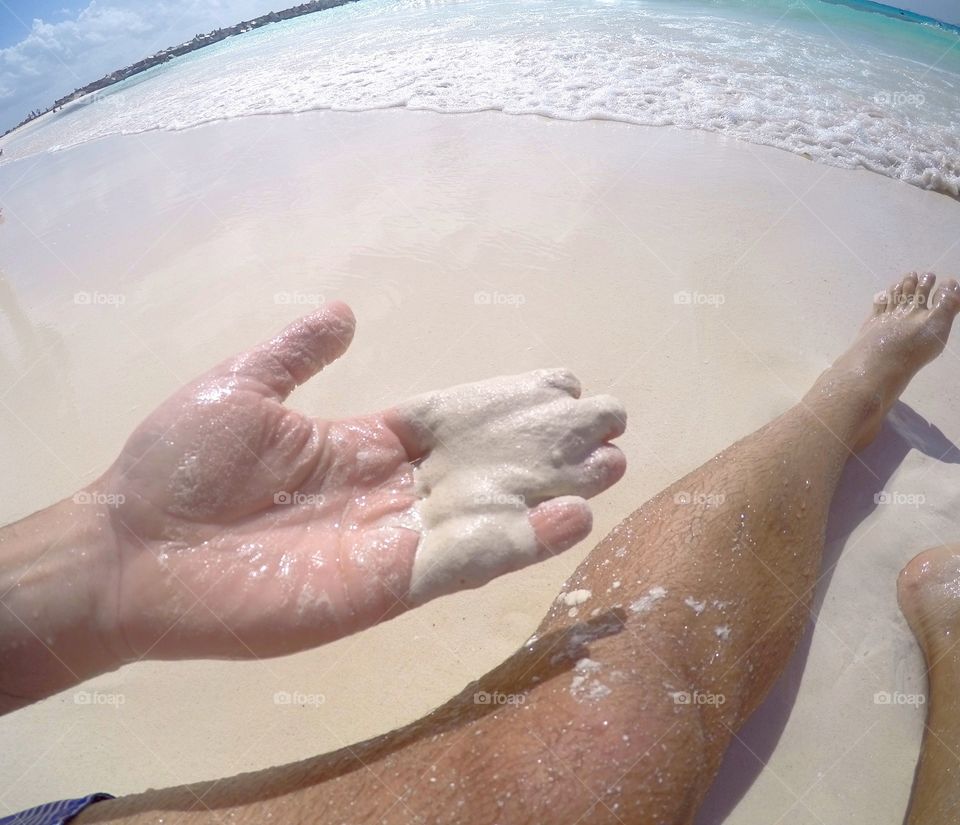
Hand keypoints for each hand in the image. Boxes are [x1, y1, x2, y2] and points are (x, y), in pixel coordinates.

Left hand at [3, 302, 625, 690]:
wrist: (132, 549)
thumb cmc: (177, 467)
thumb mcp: (242, 387)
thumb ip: (298, 353)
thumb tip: (343, 310)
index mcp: (363, 444)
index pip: (455, 420)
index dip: (508, 403)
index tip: (561, 382)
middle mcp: (391, 492)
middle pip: (490, 464)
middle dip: (550, 444)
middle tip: (612, 420)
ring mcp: (394, 542)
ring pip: (494, 511)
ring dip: (554, 489)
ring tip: (613, 464)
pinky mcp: (386, 587)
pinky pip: (466, 561)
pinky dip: (522, 540)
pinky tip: (572, 514)